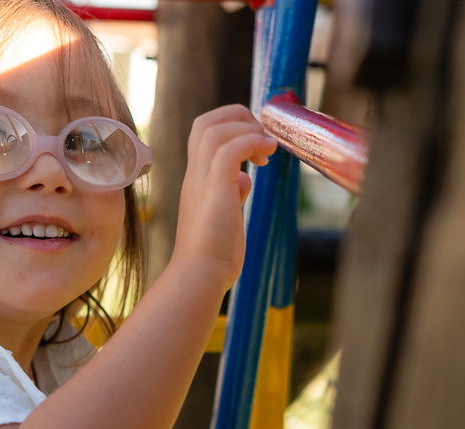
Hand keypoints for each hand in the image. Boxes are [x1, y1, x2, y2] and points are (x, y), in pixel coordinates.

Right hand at [174, 104, 276, 290]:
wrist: (199, 275)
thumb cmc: (212, 253)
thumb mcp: (225, 215)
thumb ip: (232, 193)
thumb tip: (243, 179)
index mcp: (196, 179)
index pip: (204, 133)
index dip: (232, 126)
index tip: (256, 142)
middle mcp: (196, 175)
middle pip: (206, 122)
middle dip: (238, 117)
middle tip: (262, 137)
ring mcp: (202, 180)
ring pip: (214, 129)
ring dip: (246, 129)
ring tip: (268, 146)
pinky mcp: (215, 189)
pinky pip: (229, 149)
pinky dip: (251, 142)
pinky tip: (268, 154)